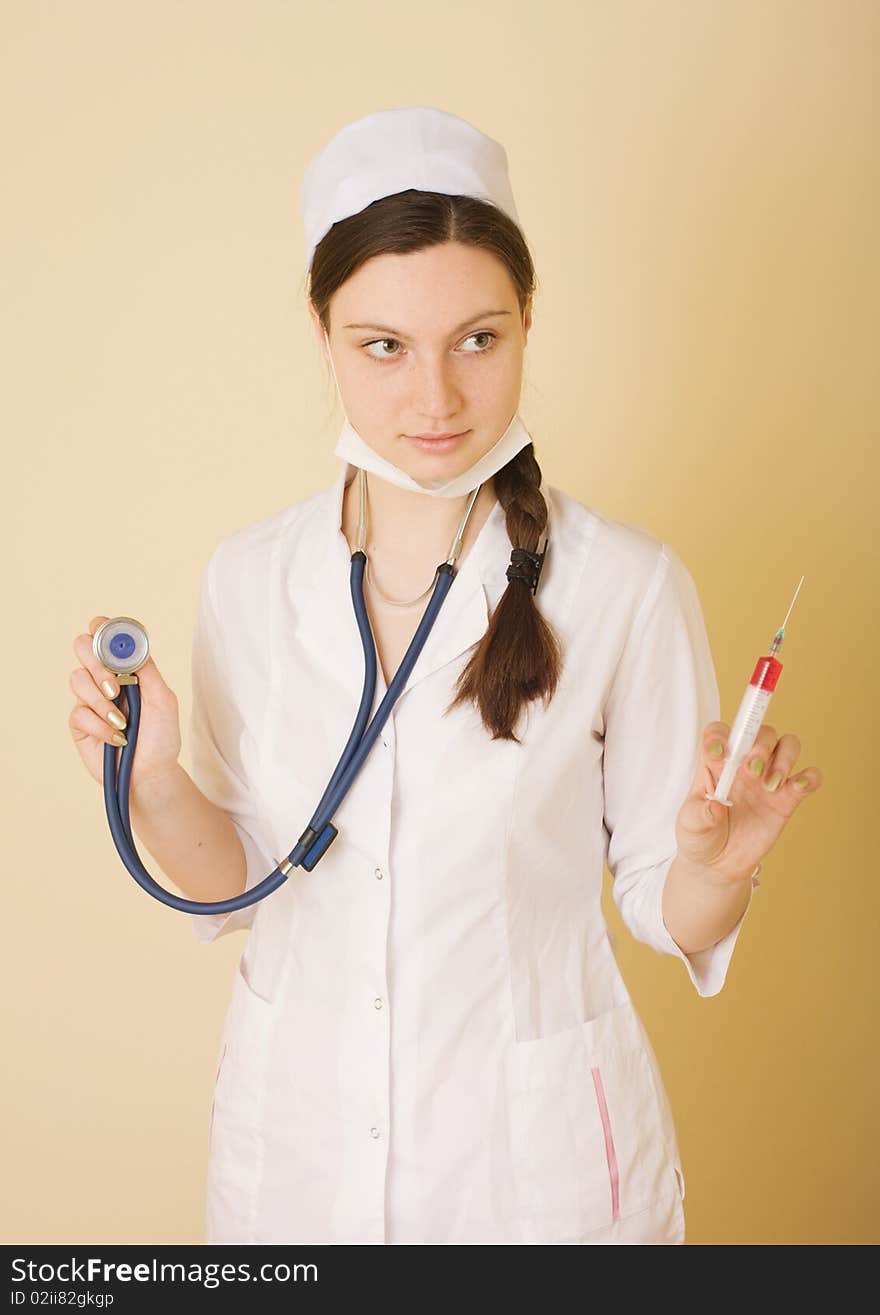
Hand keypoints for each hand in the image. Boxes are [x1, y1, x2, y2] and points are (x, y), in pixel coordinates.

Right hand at [69, 615, 181, 791]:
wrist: (151, 774)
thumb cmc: (161, 737)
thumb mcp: (163, 700)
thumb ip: (148, 671)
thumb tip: (130, 646)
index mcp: (126, 668)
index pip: (106, 637)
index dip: (101, 628)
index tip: (102, 628)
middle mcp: (104, 678)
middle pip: (82, 647)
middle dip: (97, 664)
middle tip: (115, 688)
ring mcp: (89, 699)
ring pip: (77, 679)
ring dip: (101, 701)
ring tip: (123, 722)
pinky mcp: (79, 723)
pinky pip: (79, 713)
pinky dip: (101, 726)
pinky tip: (117, 739)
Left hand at [674, 722, 823, 884]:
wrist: (719, 864)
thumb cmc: (700, 835)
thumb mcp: (690, 825)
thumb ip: (699, 814)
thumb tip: (714, 807)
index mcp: (715, 764)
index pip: (720, 733)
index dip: (721, 735)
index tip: (720, 753)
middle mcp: (743, 765)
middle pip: (760, 733)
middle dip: (760, 746)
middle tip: (752, 771)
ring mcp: (767, 779)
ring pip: (787, 745)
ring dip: (784, 758)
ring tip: (770, 785)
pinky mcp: (787, 799)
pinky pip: (807, 778)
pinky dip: (810, 777)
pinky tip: (798, 787)